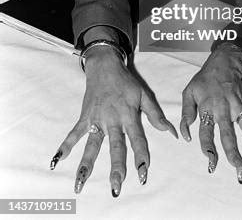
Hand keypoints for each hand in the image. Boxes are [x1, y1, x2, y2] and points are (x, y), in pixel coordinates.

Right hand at [50, 48, 177, 196]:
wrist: (105, 66)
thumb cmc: (126, 83)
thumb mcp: (144, 95)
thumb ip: (156, 115)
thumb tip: (171, 132)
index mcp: (129, 115)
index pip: (137, 138)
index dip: (141, 155)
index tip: (143, 172)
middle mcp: (113, 119)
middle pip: (115, 146)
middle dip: (116, 167)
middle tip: (116, 186)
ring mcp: (97, 119)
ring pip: (92, 145)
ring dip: (87, 164)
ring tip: (80, 183)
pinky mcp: (85, 117)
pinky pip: (74, 133)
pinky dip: (65, 146)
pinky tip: (57, 160)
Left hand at [180, 44, 241, 182]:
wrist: (222, 60)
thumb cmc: (204, 80)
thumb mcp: (188, 93)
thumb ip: (186, 114)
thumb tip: (187, 137)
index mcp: (207, 108)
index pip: (206, 132)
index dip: (208, 148)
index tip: (211, 164)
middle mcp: (224, 109)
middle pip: (229, 135)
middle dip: (234, 155)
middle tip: (241, 173)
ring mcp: (238, 106)